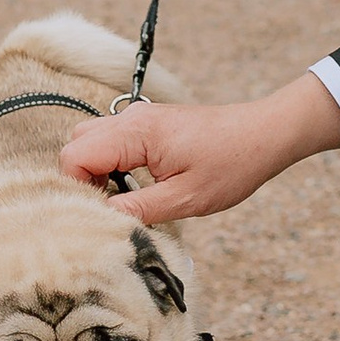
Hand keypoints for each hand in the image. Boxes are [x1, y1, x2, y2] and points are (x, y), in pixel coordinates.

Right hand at [60, 74, 339, 225]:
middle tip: (112, 207)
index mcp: (136, 133)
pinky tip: (137, 185)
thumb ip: (136, 210)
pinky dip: (113, 162)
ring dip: (98, 171)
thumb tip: (98, 221)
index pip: (75, 156)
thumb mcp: (185, 199)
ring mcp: (141, 118)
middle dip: (83, 179)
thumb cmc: (232, 164)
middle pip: (77, 145)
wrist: (265, 134)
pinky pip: (114, 140)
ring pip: (92, 141)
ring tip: (125, 197)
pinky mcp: (151, 124)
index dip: (78, 189)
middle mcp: (132, 119)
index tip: (101, 212)